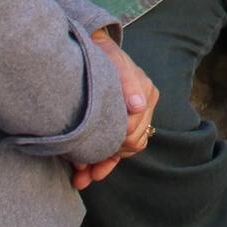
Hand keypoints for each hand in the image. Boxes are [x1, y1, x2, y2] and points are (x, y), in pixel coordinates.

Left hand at [71, 30, 158, 189]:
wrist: (89, 48)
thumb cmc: (102, 54)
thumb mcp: (114, 62)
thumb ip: (128, 81)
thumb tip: (138, 106)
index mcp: (146, 94)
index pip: (134, 131)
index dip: (113, 144)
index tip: (90, 152)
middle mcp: (142, 109)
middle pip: (129, 145)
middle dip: (105, 159)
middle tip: (81, 169)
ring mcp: (130, 118)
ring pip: (122, 152)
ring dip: (101, 166)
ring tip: (80, 177)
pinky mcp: (118, 124)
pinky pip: (117, 151)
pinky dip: (102, 163)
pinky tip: (84, 174)